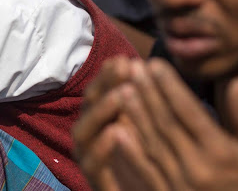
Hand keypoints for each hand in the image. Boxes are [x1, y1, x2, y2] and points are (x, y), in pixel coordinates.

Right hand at [73, 57, 154, 189]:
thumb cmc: (154, 162)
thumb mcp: (152, 127)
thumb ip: (150, 102)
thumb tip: (152, 65)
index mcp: (104, 118)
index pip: (101, 90)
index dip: (110, 75)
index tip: (126, 58)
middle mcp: (92, 135)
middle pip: (89, 104)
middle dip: (104, 84)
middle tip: (121, 68)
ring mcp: (90, 157)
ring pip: (84, 132)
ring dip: (100, 111)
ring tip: (119, 95)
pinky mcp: (96, 182)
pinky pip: (92, 164)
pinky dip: (101, 147)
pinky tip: (115, 132)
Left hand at [116, 60, 237, 190]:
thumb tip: (235, 82)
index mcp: (221, 151)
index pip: (188, 111)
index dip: (169, 86)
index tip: (154, 63)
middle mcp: (197, 166)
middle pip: (166, 122)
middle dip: (147, 93)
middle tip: (133, 67)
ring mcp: (179, 183)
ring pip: (152, 142)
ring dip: (135, 115)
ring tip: (122, 88)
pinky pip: (145, 171)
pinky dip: (130, 152)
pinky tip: (117, 130)